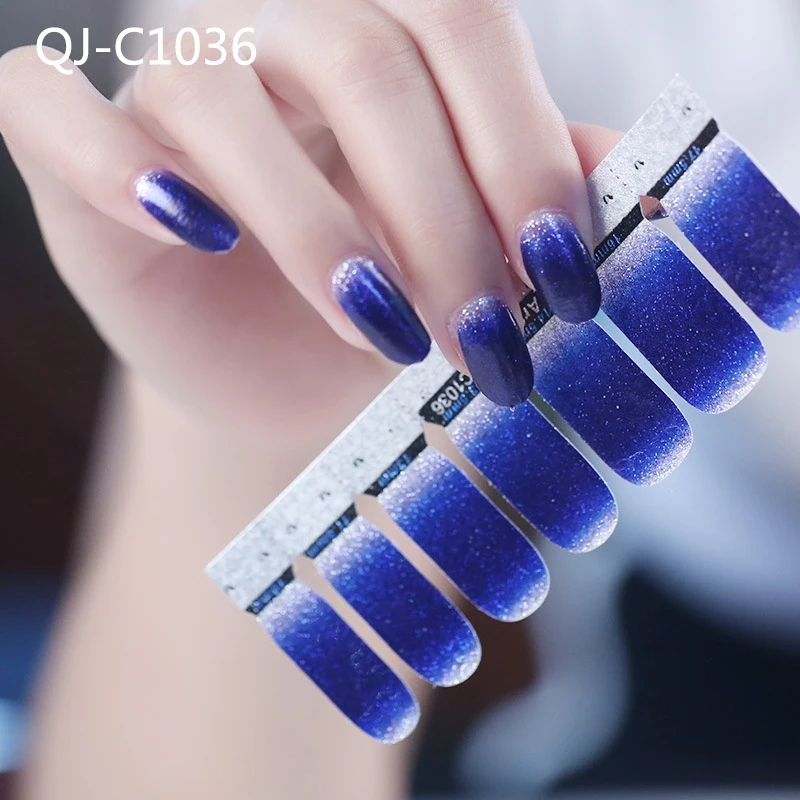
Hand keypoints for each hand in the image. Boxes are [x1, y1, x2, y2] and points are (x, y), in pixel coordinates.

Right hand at [0, 0, 618, 448]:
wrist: (275, 365)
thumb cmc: (377, 307)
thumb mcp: (465, 258)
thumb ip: (530, 201)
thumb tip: (615, 179)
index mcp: (379, 32)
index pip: (463, 31)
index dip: (519, 152)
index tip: (562, 282)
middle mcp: (269, 27)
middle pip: (365, 63)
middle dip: (439, 220)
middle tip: (485, 343)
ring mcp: (166, 80)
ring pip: (222, 99)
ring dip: (315, 228)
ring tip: (382, 331)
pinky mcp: (71, 154)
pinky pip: (39, 107)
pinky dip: (111, 164)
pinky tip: (194, 229)